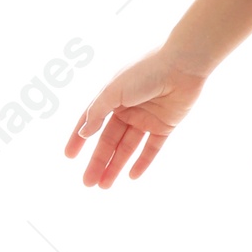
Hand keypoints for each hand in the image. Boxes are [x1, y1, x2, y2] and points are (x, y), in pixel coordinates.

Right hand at [63, 45, 209, 186]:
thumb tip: (84, 133)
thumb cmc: (145, 72)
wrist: (182, 65)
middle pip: (109, 140)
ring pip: (128, 147)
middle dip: (98, 161)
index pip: (91, 121)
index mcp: (112, 96)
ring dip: (116, 165)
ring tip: (104, 186)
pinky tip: (131, 176)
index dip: (79, 138)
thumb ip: (97, 112)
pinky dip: (142, 162)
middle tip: (88, 183)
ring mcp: (146, 118)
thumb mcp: (113, 91)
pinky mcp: (165, 126)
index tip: (69, 156)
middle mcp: (128, 108)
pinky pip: (151, 148)